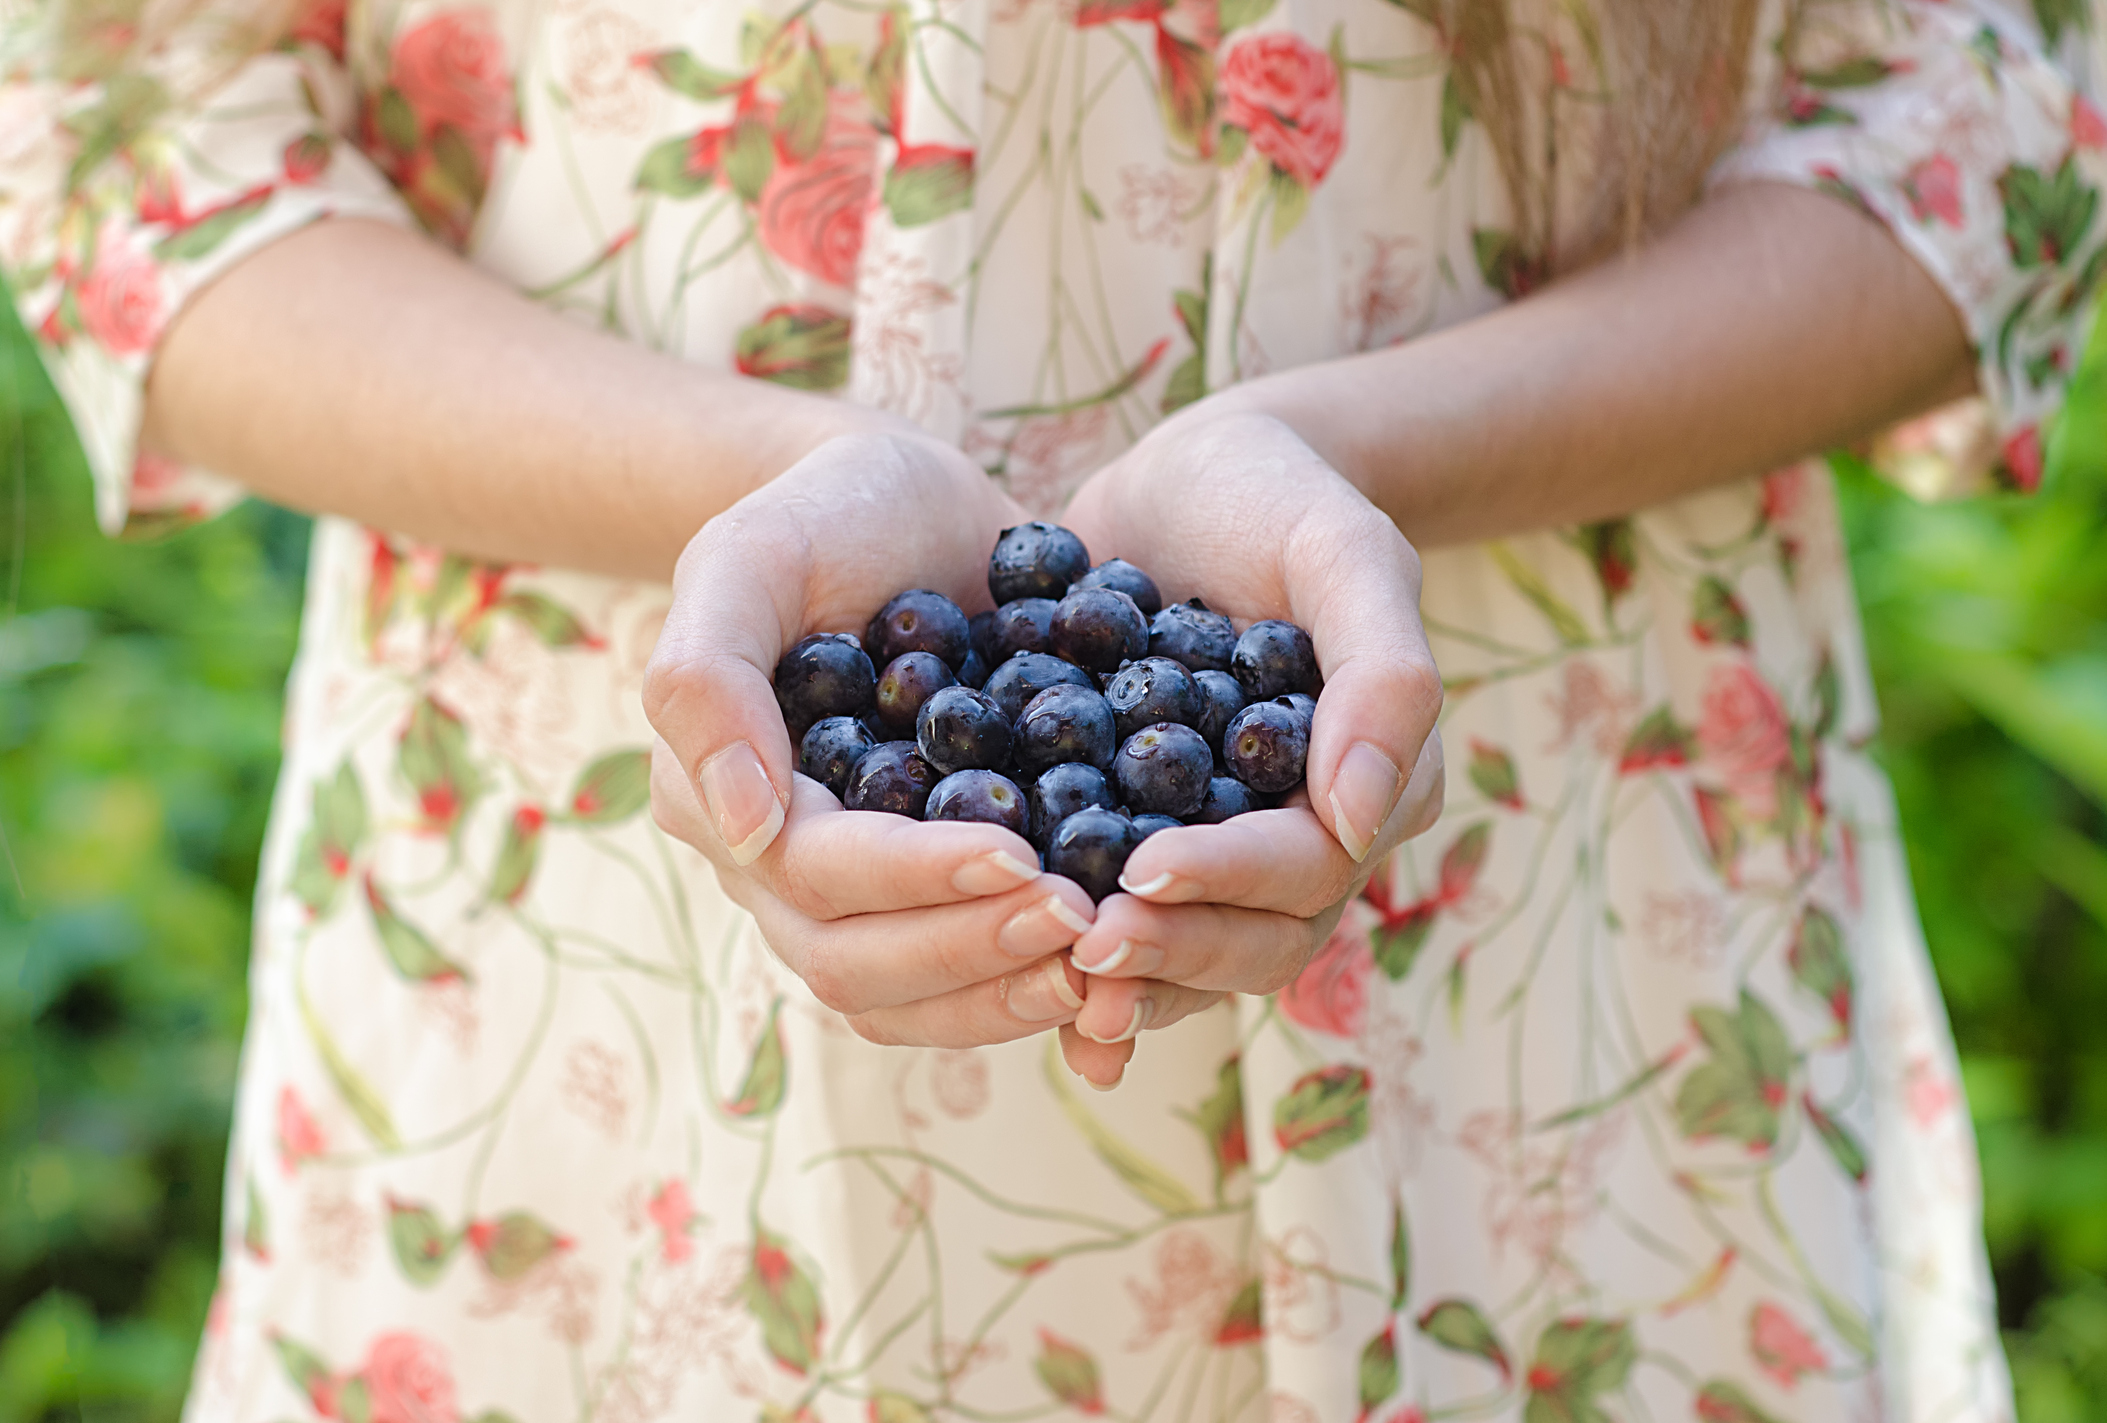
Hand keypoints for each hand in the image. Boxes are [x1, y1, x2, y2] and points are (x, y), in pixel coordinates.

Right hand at [644, 430, 1103, 1051]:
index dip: (915, 878)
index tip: (1022, 857)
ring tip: (1102, 962)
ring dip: (1000, 992)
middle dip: (968, 949)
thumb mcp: (751, 553)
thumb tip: (748, 827)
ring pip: (901, 999)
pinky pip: (955, 979)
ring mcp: (849, 890)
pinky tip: (1105, 967)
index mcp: (719, 794)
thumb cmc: (823, 512)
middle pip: (853, 964)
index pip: (813, 874)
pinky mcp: (921, 890)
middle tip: (1081, 919)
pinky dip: (1023, 985)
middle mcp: (774, 864)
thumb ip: (708, 676)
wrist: (903, 505)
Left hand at [1052, 410, 1445, 1075]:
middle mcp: (1301, 840)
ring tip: (1047, 984)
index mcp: (1371, 789)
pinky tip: (1003, 968)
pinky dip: (1069, 951)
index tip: (1143, 874)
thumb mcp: (1346, 552)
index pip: (1309, 867)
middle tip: (1082, 948)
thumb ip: (1383, 675)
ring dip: (1123, 978)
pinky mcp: (1138, 836)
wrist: (1194, 476)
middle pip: (1253, 940)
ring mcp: (1217, 848)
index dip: (1228, 881)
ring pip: (1187, 951)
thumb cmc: (1283, 498)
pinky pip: (1117, 912)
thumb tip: (1358, 819)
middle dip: (1170, 951)